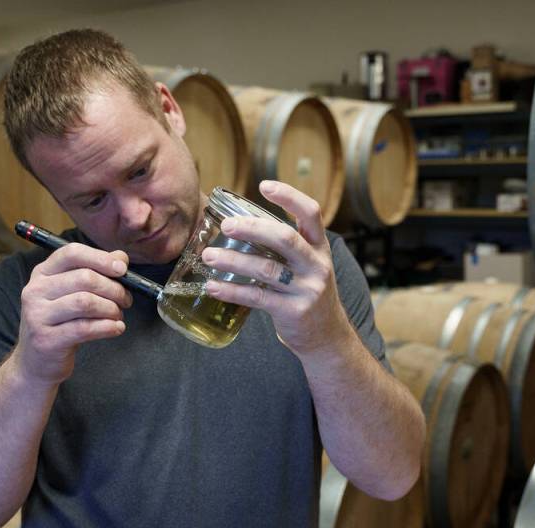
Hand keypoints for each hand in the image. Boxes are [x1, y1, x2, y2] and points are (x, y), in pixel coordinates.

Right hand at [14, 242, 132, 385]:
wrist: (36, 362)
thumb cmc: (60, 323)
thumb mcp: (71, 293)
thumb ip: (95, 271)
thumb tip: (120, 257)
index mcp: (42, 273)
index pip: (72, 253)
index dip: (101, 258)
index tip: (121, 269)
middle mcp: (35, 291)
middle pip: (84, 278)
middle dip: (113, 289)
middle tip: (125, 300)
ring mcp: (38, 316)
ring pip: (86, 302)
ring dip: (111, 309)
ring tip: (118, 315)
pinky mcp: (46, 340)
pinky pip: (85, 328)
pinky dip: (107, 327)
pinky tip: (116, 329)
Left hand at [201, 180, 352, 356]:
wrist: (326, 335)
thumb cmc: (306, 291)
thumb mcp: (306, 264)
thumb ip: (284, 246)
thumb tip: (240, 223)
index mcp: (319, 247)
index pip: (310, 213)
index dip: (289, 196)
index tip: (263, 185)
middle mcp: (316, 265)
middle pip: (285, 239)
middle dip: (253, 229)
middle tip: (226, 226)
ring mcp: (306, 289)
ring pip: (266, 270)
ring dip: (233, 261)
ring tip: (208, 256)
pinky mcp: (293, 311)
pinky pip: (258, 298)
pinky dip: (232, 291)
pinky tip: (212, 287)